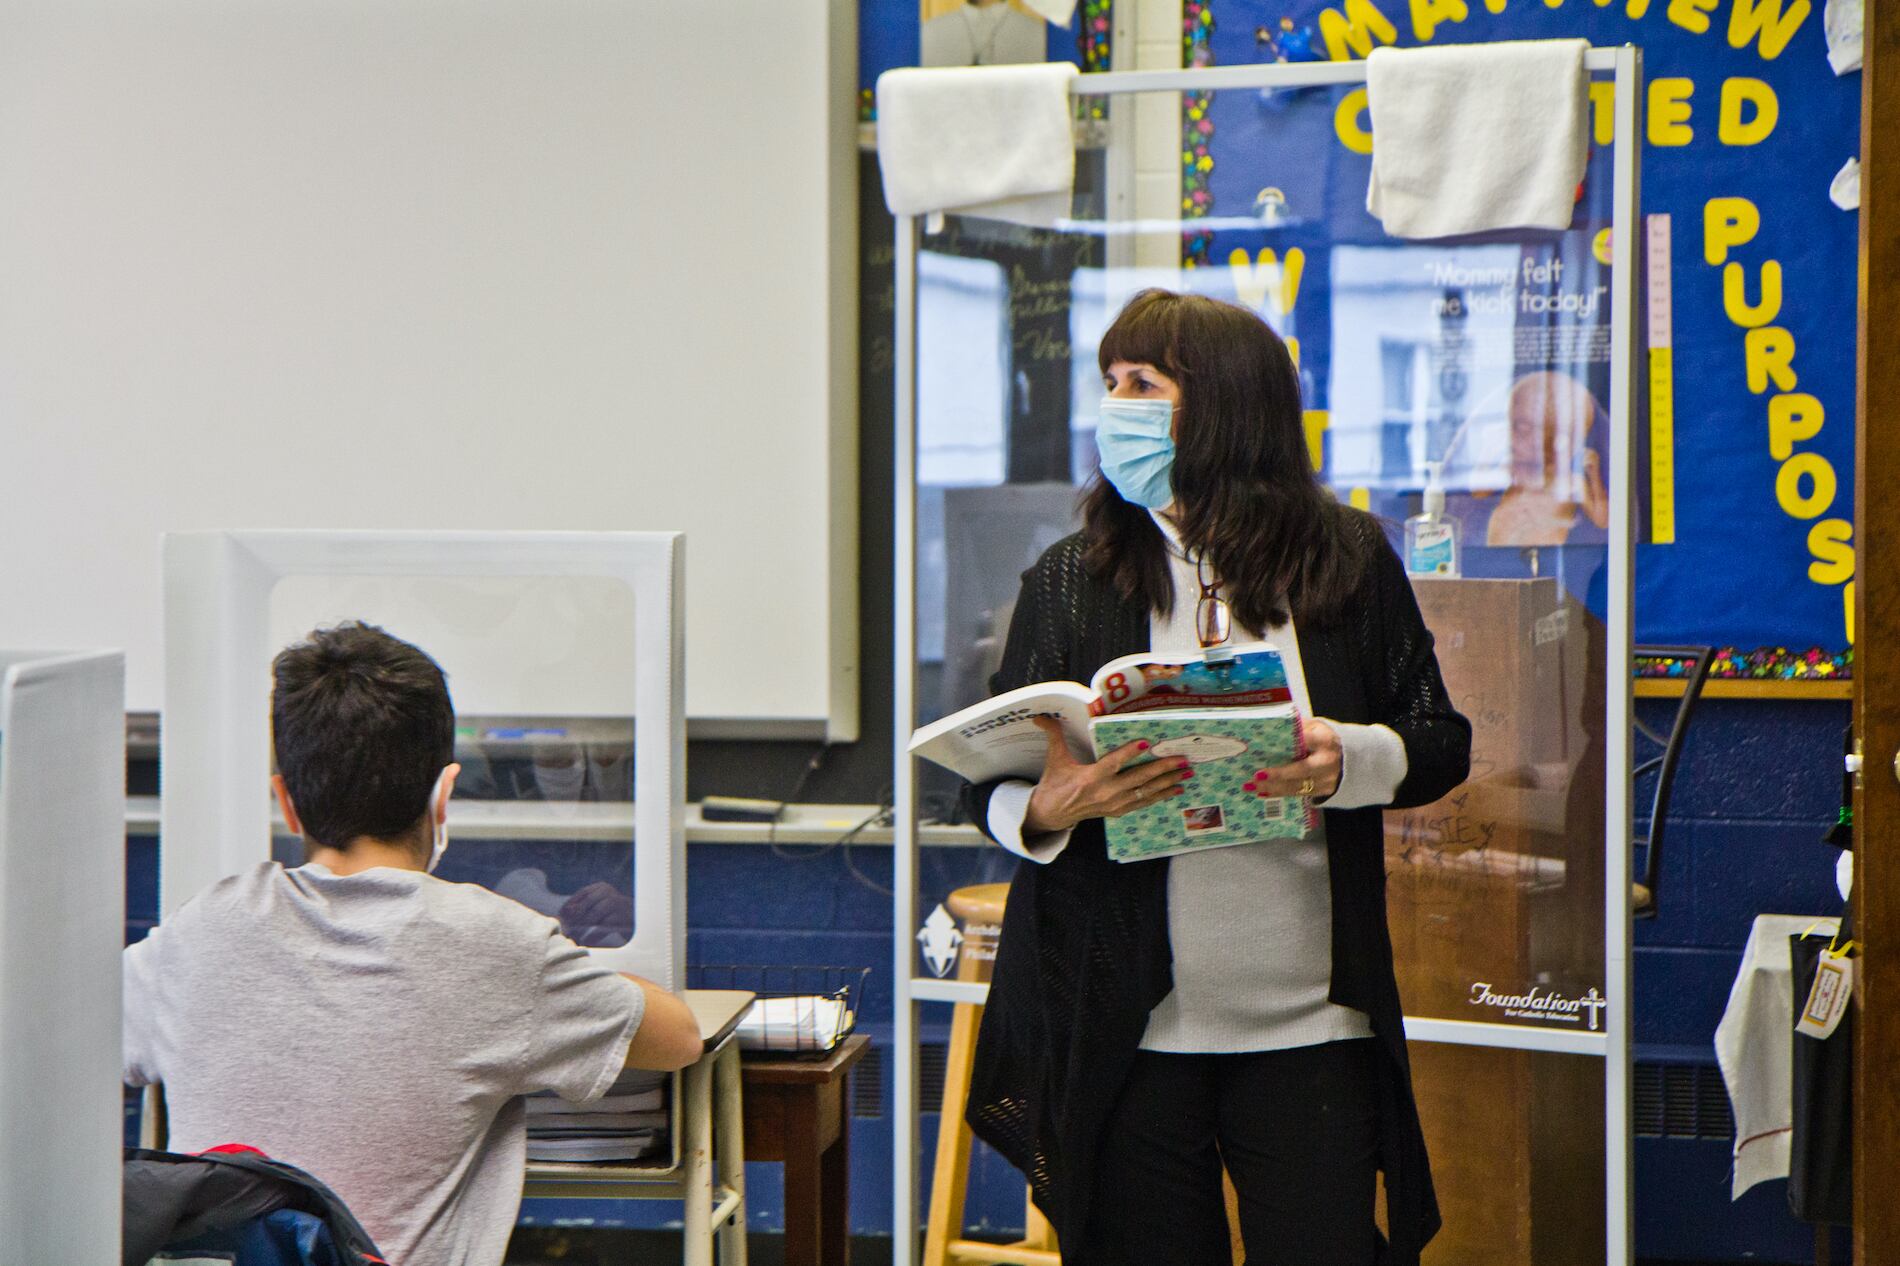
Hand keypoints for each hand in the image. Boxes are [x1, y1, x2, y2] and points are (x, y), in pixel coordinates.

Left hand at [560, 881, 632, 937]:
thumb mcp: (597, 907)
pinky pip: (603, 927)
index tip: (560, 920)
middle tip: (566, 933)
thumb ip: (581, 908)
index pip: (580, 895)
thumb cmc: (612, 915)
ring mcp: (617, 903)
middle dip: (573, 920)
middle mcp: (609, 892)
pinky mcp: (623, 917)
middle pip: (585, 906)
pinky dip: (593, 936)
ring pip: (593, 916)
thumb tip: (560, 915)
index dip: (569, 908)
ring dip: (582, 929)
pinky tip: (587, 942)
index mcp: (601, 887)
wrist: (638, 920)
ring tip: (574, 939)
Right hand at [1023, 715, 1192, 833]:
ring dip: (1168, 782)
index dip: (1129, 753)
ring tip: (1186, 773)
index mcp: (1090, 778)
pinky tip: (1175, 789)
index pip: (1113, 763)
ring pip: (1146, 792)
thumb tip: (1040, 715)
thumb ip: (1053, 735)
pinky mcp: (1118, 811)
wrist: (1052, 814)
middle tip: (1182, 759)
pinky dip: (1160, 795)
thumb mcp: (1054, 759)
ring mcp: (1114, 804)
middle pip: (1139, 779)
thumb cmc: (1055, 784)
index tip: (1146, 743)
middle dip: (1163, 769)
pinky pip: (1143, 802)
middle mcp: (1106, 792)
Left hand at [1246, 717, 1341, 801]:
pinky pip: (1298, 794)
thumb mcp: (1315, 727)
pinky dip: (1279, 794)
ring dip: (1272, 788)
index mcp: (1325, 741)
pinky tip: (1263, 792)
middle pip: (1301, 770)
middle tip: (1256, 776)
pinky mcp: (1322, 791)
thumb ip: (1297, 727)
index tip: (1271, 746)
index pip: (1307, 741)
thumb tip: (1271, 725)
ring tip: (1251, 786)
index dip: (1290, 745)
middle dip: (1277, 775)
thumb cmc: (1322, 740)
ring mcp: (1327, 779)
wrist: (1348, 760)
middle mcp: (1327, 762)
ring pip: (1297, 786)